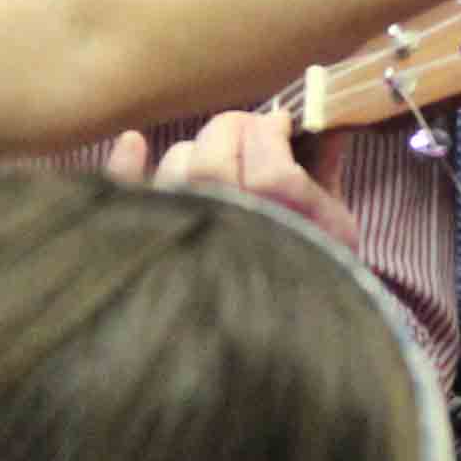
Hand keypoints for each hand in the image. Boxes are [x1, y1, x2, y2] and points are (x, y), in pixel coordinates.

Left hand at [106, 108, 364, 255]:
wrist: (274, 339)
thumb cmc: (311, 275)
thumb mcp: (334, 228)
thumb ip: (323, 170)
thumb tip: (320, 121)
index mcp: (291, 237)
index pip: (271, 175)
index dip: (272, 135)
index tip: (283, 125)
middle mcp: (233, 243)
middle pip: (213, 166)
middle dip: (234, 132)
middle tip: (252, 133)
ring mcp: (187, 250)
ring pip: (177, 171)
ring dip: (196, 151)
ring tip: (219, 161)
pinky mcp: (155, 252)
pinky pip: (130, 201)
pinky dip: (127, 166)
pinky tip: (133, 143)